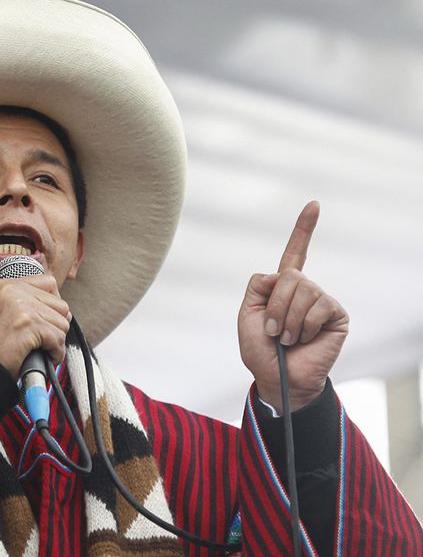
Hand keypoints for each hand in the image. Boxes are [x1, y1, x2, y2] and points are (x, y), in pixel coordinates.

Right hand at [0, 274, 71, 378]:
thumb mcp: (3, 312)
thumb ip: (27, 302)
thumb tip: (65, 310)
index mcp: (6, 284)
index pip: (49, 283)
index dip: (52, 306)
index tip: (43, 322)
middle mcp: (13, 289)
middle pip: (60, 304)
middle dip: (56, 326)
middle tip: (41, 340)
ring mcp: (21, 306)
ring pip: (62, 322)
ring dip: (56, 341)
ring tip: (39, 349)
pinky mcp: (28, 324)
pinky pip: (58, 339)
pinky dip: (56, 353)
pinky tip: (43, 358)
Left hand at [238, 201, 349, 411]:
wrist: (277, 378)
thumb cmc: (260, 350)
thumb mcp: (246, 315)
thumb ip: (257, 287)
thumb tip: (280, 273)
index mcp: (281, 287)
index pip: (294, 253)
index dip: (304, 229)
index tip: (314, 204)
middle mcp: (304, 290)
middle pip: (290, 276)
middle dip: (275, 306)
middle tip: (273, 331)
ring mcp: (321, 301)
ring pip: (303, 290)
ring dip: (288, 320)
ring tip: (287, 338)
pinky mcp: (336, 314)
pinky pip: (319, 306)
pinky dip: (304, 326)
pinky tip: (304, 339)